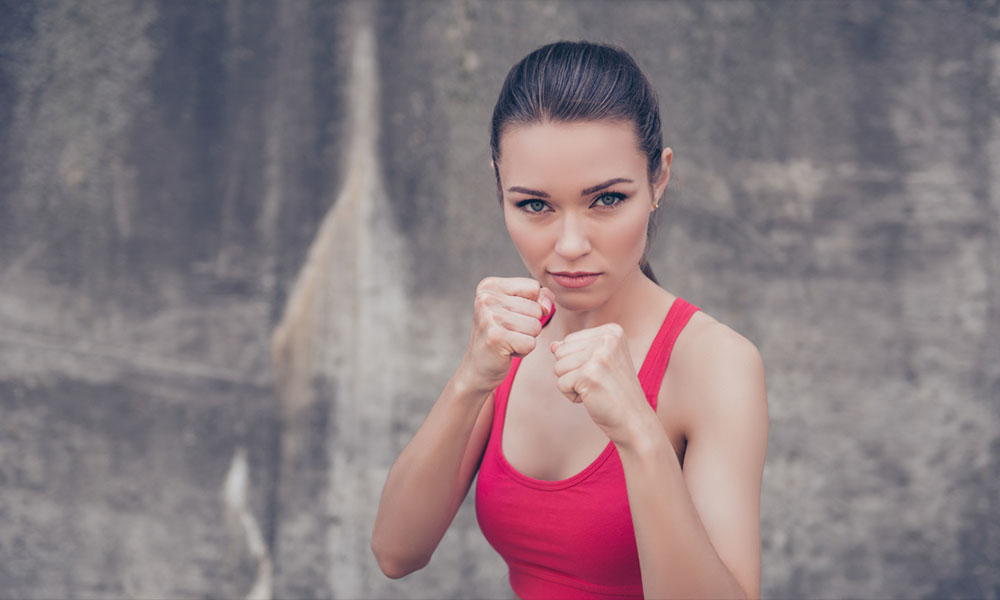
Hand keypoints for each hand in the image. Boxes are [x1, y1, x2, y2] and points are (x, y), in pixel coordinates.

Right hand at [460, 277, 554, 393]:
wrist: (478, 367)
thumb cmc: (501, 335)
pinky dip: (523, 351)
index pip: (533, 287)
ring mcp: (490, 318)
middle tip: (507, 332)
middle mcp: (486, 298)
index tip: (511, 316)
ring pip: (535, 326)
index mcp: (490, 286)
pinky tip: (506, 351)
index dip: (532, 305)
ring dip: (526, 338)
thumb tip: (546, 305)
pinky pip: (531, 343)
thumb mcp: (518, 308)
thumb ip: (539, 297)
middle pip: (536, 308)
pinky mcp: (496, 338)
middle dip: (528, 324)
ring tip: (507, 341)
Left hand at [550, 323, 651, 445]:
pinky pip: (560, 383)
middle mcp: (607, 339)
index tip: (600, 372)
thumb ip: (575, 350)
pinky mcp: (589, 374)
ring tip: (595, 389)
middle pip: (560, 352)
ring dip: (571, 384)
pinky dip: (572, 395)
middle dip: (571, 372)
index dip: (577, 361)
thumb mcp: (598, 364)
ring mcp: (598, 356)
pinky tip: (592, 397)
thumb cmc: (615, 392)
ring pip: (557, 367)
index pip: (569, 340)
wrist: (634, 419)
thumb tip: (552, 345)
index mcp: (611, 331)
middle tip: (597, 382)